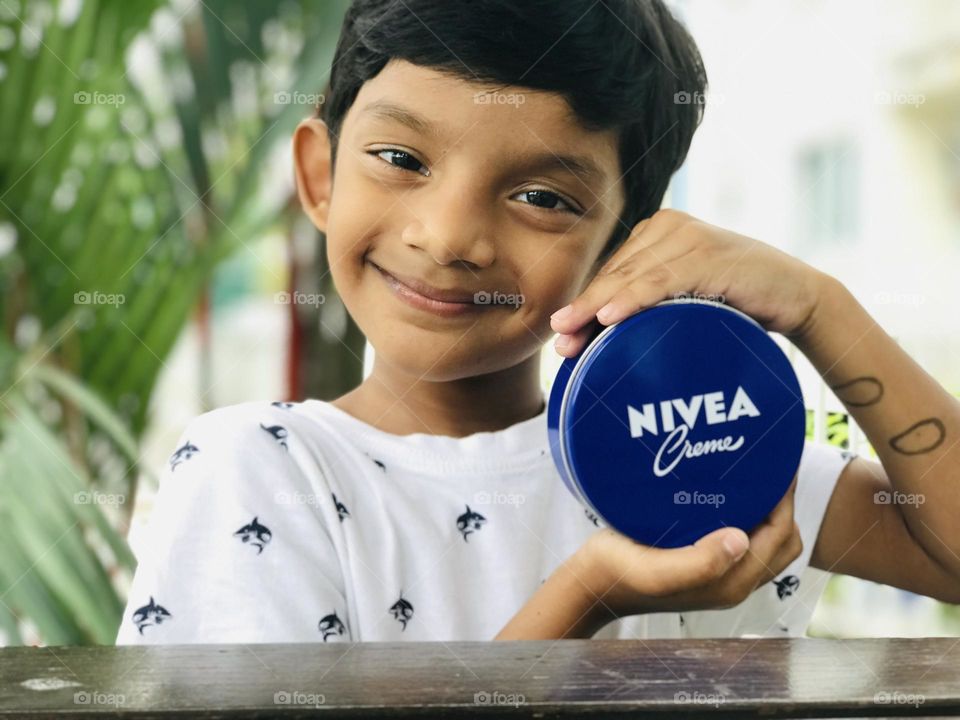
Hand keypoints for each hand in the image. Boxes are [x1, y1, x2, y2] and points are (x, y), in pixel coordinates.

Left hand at [551, 209, 832, 356]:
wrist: (795, 295)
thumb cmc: (734, 299)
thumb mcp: (683, 297)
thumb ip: (648, 301)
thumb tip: (597, 334)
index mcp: (656, 232)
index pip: (611, 272)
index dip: (584, 304)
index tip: (561, 334)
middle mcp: (668, 227)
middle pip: (615, 274)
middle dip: (584, 311)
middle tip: (560, 343)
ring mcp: (690, 237)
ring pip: (633, 277)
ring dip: (598, 307)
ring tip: (573, 333)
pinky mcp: (711, 255)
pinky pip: (663, 281)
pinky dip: (635, 299)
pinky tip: (610, 317)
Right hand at [574, 475, 801, 621]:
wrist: (592, 583)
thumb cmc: (618, 572)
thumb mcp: (656, 570)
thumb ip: (700, 563)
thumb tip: (741, 539)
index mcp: (729, 584)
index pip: (779, 537)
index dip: (784, 500)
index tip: (776, 462)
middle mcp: (732, 581)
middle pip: (782, 540)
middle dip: (783, 503)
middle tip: (767, 465)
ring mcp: (720, 573)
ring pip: (766, 539)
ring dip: (768, 508)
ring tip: (752, 473)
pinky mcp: (705, 562)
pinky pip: (744, 536)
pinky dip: (749, 513)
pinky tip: (728, 489)